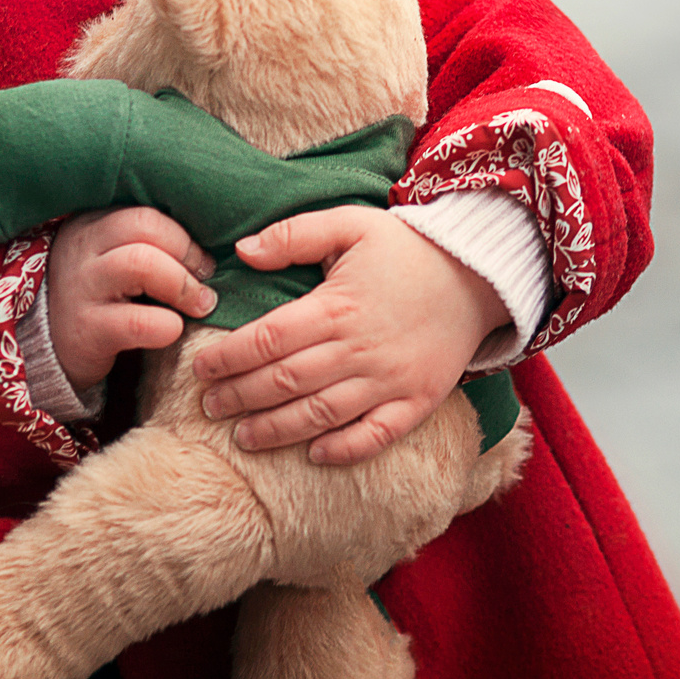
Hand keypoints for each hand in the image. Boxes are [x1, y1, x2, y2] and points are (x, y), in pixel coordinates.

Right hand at [45, 209, 217, 395]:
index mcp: (94, 223)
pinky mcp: (86, 329)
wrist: (50, 342)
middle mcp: (83, 248)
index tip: (203, 260)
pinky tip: (174, 329)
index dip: (185, 235)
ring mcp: (82, 287)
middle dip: (188, 253)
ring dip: (183, 285)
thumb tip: (214, 240)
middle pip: (145, 227)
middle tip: (206, 279)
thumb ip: (150, 241)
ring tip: (201, 304)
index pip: (146, 212)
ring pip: (141, 263)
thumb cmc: (101, 293)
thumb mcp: (114, 255)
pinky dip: (167, 325)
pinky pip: (137, 322)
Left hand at [192, 206, 509, 465]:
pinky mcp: (417, 400)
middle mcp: (360, 349)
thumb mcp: (351, 223)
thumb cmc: (407, 248)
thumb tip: (242, 251)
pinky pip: (376, 435)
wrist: (478, 273)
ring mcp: (390, 380)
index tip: (201, 367)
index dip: (229, 356)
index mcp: (338, 306)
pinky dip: (344, 449)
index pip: (269, 338)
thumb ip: (294, 235)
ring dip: (278, 430)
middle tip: (209, 406)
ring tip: (243, 437)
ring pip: (322, 414)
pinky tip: (314, 455)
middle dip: (240, 397)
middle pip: (286, 381)